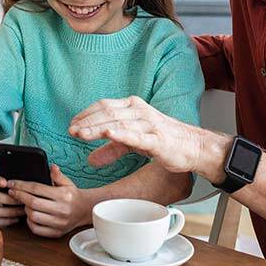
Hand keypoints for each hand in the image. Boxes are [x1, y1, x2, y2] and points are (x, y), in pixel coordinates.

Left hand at [8, 165, 89, 237]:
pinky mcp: (57, 232)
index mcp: (63, 196)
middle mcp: (62, 210)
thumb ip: (57, 175)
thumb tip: (51, 167)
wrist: (85, 210)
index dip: (21, 185)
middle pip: (33, 203)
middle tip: (12, 192)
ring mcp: (59, 223)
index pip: (37, 189)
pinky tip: (30, 215)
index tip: (12, 183)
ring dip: (25, 209)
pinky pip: (37, 229)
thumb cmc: (73, 195)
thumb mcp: (67, 182)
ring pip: (33, 216)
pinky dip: (29, 222)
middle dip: (19, 196)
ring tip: (24, 203)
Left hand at [68, 97, 210, 175]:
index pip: (103, 106)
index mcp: (133, 107)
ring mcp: (149, 124)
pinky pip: (136, 135)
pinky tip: (107, 133)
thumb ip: (112, 149)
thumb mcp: (133, 142)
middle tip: (71, 130)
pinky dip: (120, 133)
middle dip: (86, 121)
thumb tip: (90, 160)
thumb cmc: (164, 140)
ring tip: (80, 133)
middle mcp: (139, 111)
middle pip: (107, 112)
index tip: (72, 124)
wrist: (193, 147)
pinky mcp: (157, 139)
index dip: (85, 114)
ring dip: (96, 127)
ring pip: (117, 122)